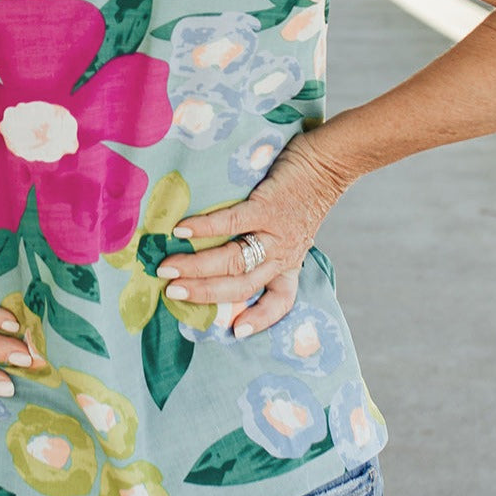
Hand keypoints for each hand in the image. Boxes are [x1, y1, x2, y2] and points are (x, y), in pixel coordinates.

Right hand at [155, 133, 351, 336]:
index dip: (261, 320)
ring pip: (233, 260)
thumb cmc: (303, 195)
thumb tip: (223, 254)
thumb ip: (268, 245)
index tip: (237, 333)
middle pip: (240, 285)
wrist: (329, 162)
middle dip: (203, 292)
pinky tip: (181, 231)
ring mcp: (276, 233)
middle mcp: (283, 255)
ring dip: (196, 267)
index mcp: (288, 263)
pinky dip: (204, 228)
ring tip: (167, 267)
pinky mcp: (268, 207)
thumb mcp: (293, 230)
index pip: (281, 301)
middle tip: (171, 292)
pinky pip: (232, 223)